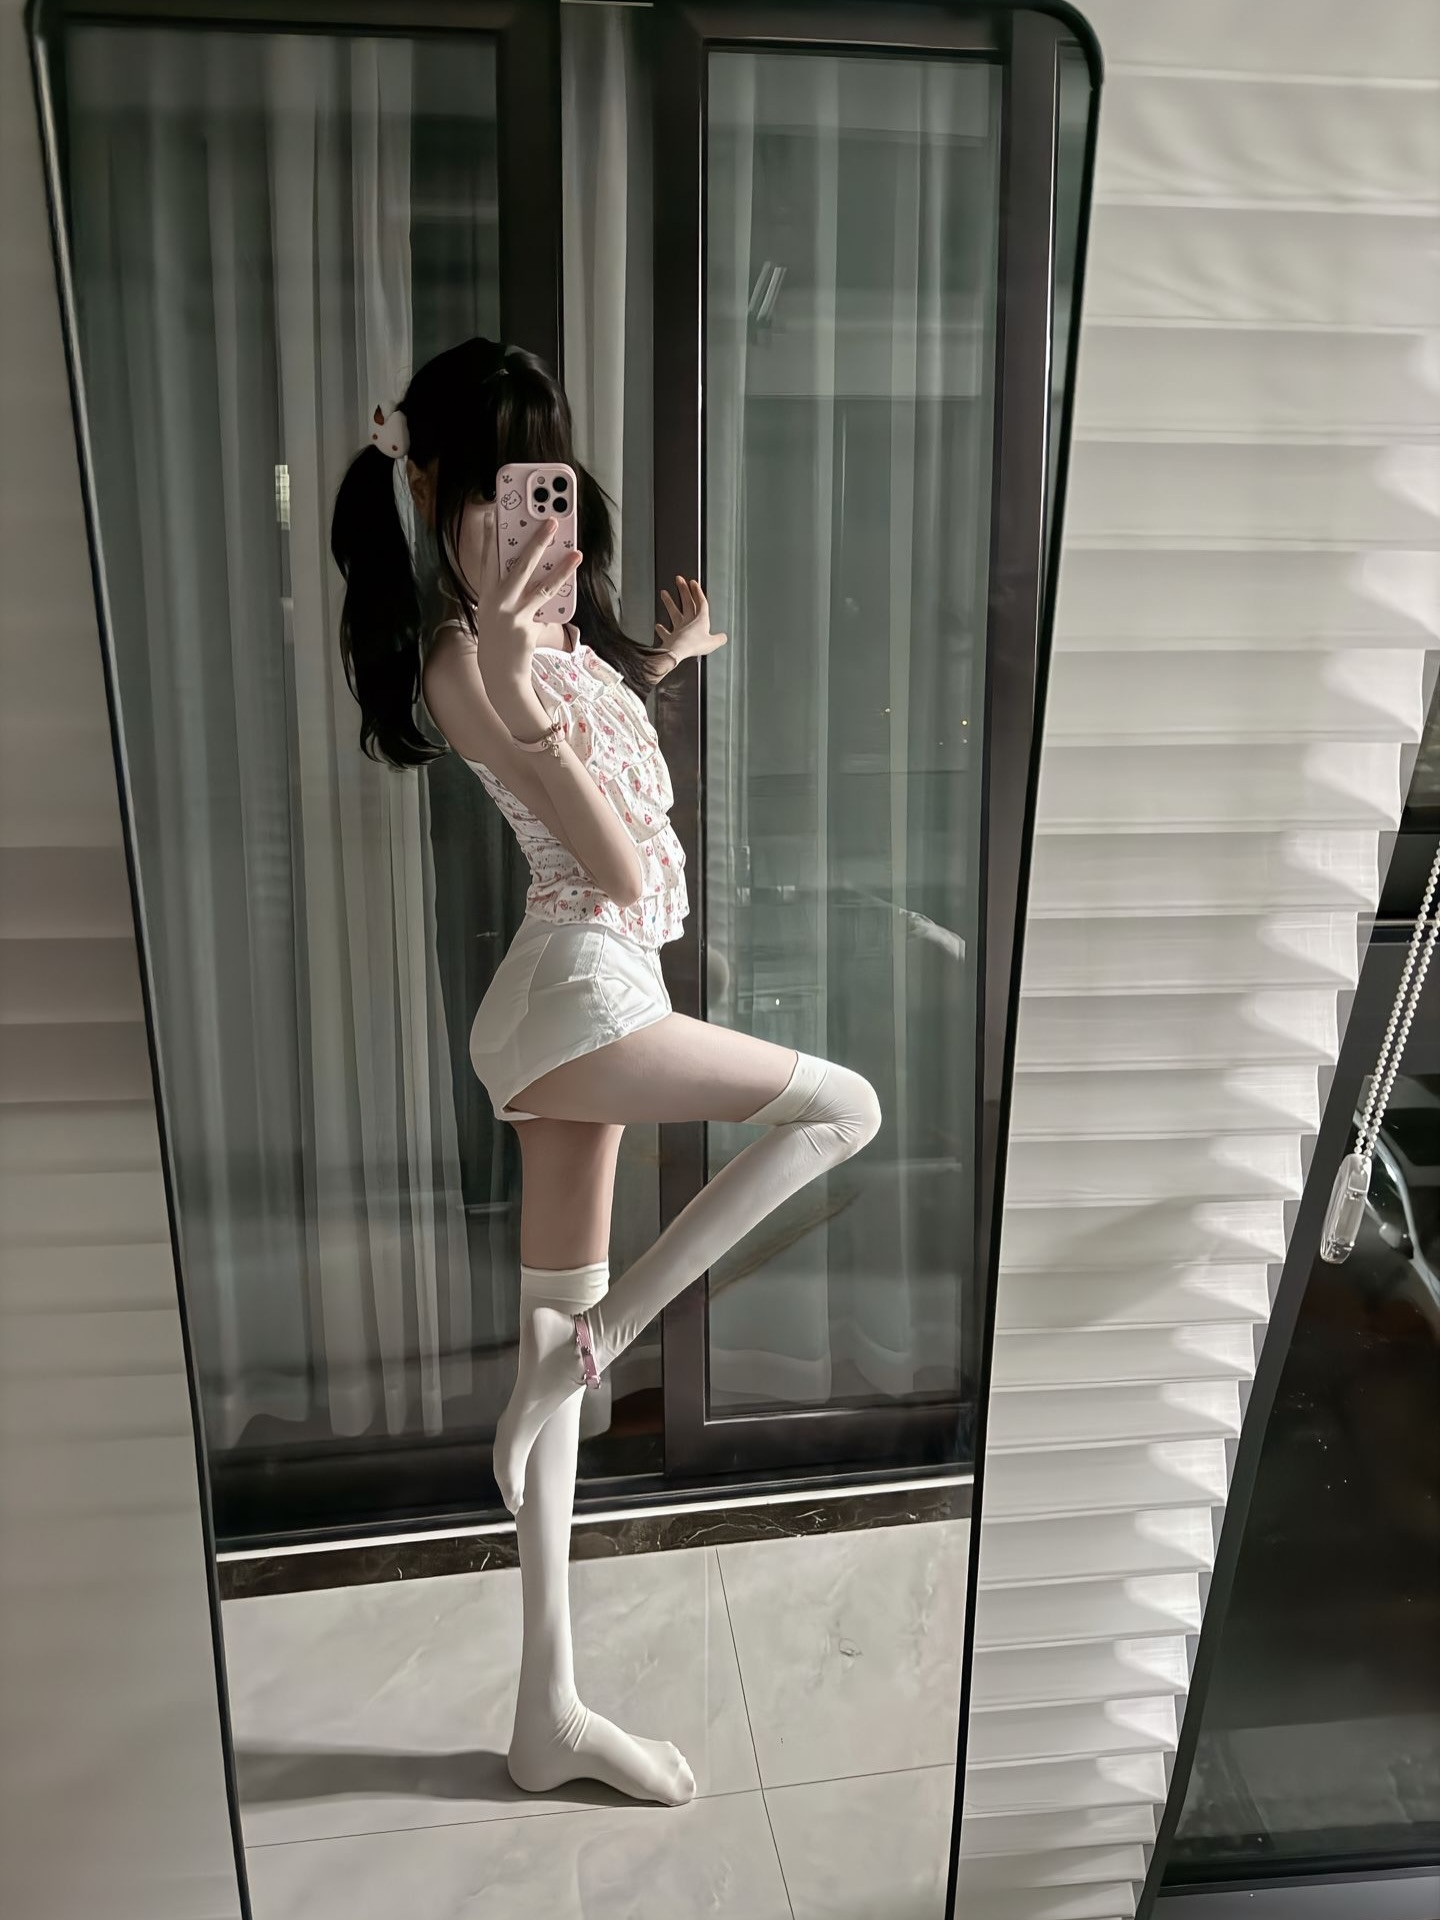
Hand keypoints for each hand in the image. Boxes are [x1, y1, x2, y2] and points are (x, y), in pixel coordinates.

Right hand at [454, 502, 581, 699]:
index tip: (497, 516)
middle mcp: (497, 602)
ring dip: (560, 566)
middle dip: (536, 540)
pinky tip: (574, 578)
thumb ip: (510, 591)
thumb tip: (536, 567)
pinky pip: (550, 606)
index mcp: (487, 595)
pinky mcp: (527, 628)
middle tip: (550, 521)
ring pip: (540, 584)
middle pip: (518, 565)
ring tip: (575, 552)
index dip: (492, 537)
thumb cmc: (499, 641)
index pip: (488, 560)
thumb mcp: (497, 613)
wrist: (500, 675)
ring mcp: (513, 615)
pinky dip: (563, 591)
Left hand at [652, 576, 727, 677]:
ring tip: (663, 593)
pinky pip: (665, 632)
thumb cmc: (694, 646)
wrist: (678, 651)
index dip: (698, 592)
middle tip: (679, 579)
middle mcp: (688, 622)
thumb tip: (724, 637)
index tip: (694, 583)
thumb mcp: (712, 643)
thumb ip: (719, 639)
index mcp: (700, 621)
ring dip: (669, 602)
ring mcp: (678, 629)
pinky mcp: (670, 638)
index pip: (701, 603)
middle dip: (683, 590)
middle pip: (686, 603)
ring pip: (673, 613)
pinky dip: (661, 629)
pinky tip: (657, 626)